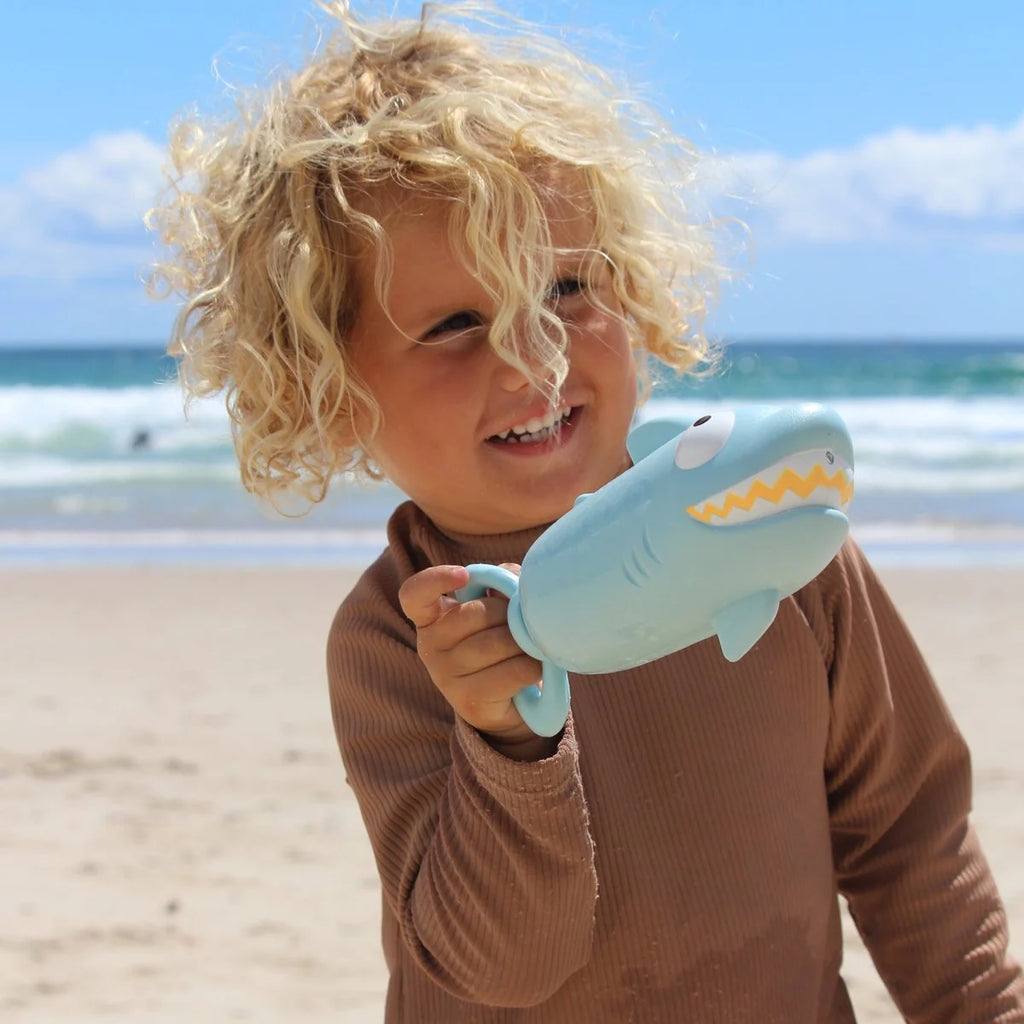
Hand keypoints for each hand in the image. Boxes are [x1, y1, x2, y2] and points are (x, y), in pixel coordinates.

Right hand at [398, 564, 556, 759]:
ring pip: (498, 643)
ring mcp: (444, 676)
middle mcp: (429, 646)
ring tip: (529, 649)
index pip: (414, 594)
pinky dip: (532, 667)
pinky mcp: (468, 700)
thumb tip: (513, 577)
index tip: (463, 575)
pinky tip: (532, 669)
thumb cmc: (500, 646)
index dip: (435, 579)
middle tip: (522, 626)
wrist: (506, 706)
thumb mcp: (497, 610)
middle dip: (510, 615)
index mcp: (431, 617)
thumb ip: (501, 584)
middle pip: (477, 613)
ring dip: (525, 644)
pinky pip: (513, 671)